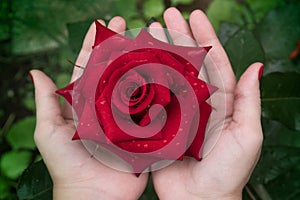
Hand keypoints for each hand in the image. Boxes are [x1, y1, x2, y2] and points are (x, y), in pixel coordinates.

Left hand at [31, 17, 147, 199]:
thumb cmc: (68, 166)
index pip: (91, 66)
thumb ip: (46, 103)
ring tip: (149, 40)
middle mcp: (109, 104)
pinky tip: (164, 70)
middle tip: (129, 24)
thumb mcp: (49, 133)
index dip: (96, 45)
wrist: (94, 196)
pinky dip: (158, 88)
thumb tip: (35, 73)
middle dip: (121, 45)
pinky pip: (152, 105)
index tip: (103, 24)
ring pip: (135, 82)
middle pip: (116, 69)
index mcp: (87, 102)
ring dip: (142, 61)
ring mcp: (128, 115)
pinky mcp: (143, 128)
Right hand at [149, 8, 262, 199]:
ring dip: (159, 52)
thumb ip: (249, 101)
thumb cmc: (228, 172)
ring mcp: (176, 110)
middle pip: (187, 63)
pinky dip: (144, 79)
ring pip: (167, 75)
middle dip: (178, 36)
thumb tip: (254, 66)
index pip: (213, 61)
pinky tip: (136, 62)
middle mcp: (197, 101)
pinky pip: (151, 98)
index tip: (195, 15)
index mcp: (220, 101)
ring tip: (148, 30)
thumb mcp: (247, 136)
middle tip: (166, 15)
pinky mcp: (159, 123)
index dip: (204, 37)